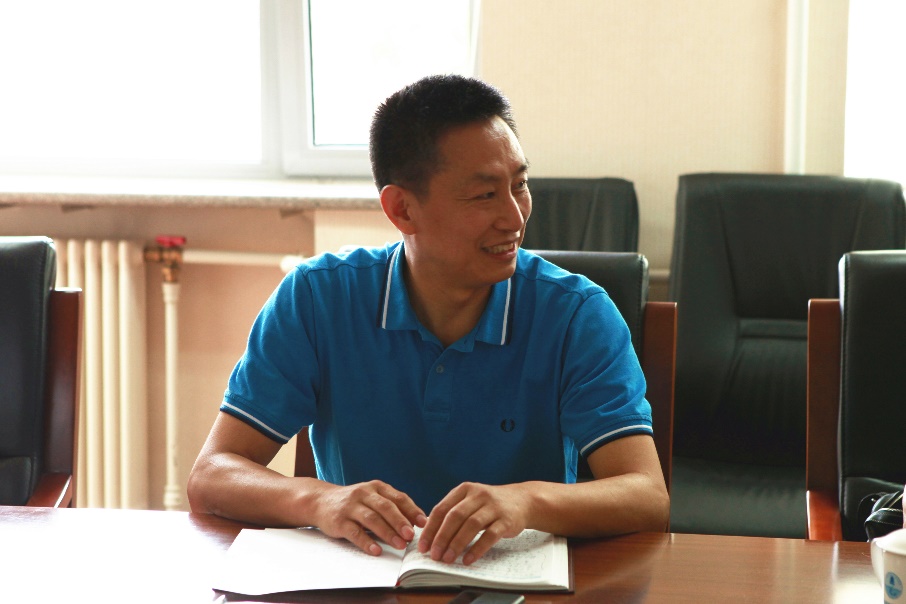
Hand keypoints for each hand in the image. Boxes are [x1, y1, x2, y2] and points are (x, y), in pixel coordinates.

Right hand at [311, 480, 426, 555]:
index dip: (412, 510)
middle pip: (386, 507)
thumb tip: (415, 523)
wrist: (320, 501)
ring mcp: (350, 506)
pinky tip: (376, 550)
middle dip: (400, 522)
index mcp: (376, 487)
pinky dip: (366, 542)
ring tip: (399, 545)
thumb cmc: (354, 502)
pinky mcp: (339, 521)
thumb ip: (391, 506)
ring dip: (387, 533)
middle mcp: (364, 493)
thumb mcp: (372, 498)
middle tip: (411, 535)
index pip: (398, 497)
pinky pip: (354, 532)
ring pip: (372, 519)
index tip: (423, 523)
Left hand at [417, 482, 529, 564]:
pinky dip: (477, 549)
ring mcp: (493, 506)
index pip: (442, 509)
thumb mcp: (471, 501)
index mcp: (464, 489)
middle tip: (434, 555)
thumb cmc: (490, 505)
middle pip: (455, 517)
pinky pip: (489, 535)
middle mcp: (478, 495)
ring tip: (448, 559)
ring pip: (471, 525)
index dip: (430, 529)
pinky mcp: (506, 520)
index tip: (423, 546)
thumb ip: (453, 513)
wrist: (523, 500)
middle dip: (441, 538)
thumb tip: (430, 536)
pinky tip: (467, 559)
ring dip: (457, 544)